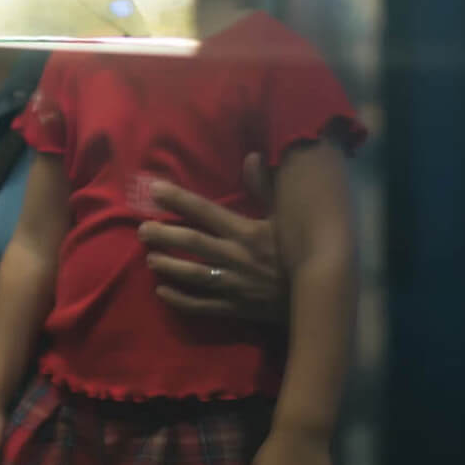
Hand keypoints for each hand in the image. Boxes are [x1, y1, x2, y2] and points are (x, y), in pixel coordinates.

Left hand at [139, 153, 284, 324]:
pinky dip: (180, 300)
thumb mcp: (288, 217)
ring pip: (193, 274)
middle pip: (192, 243)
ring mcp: (234, 284)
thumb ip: (267, 187)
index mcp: (246, 232)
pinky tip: (162, 292)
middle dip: (163, 235)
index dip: (179, 200)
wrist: (322, 295)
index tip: (155, 190)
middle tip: (142, 230)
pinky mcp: (236, 307)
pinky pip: (203, 305)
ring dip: (169, 266)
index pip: (205, 211)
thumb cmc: (301, 251)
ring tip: (149, 258)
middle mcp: (235, 257)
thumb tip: (252, 157)